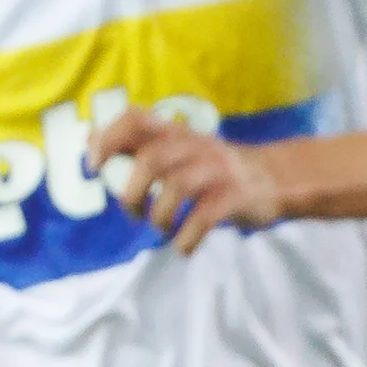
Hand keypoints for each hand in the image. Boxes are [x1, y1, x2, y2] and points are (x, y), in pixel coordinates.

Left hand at [95, 106, 285, 254]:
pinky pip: (204, 217)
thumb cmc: (212, 168)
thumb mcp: (177, 149)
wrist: (276, 177)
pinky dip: (186, 238)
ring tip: (162, 229)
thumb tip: (89, 137)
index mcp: (175, 133)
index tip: (94, 165)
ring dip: (159, 217)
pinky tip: (183, 247)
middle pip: (152, 159)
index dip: (108, 138)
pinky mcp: (235, 196)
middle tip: (135, 213)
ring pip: (177, 186)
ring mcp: (217, 169)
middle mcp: (195, 146)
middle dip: (133, 193)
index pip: (136, 119)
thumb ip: (138, 145)